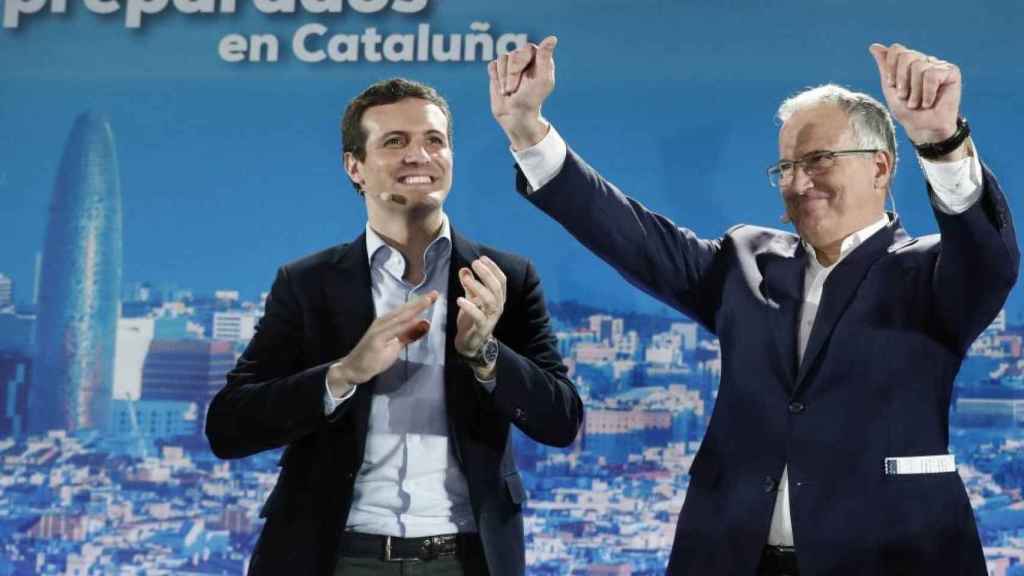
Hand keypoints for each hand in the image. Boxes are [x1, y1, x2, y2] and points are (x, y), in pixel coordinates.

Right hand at [328, 291, 437, 392]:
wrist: (354, 368)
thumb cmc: (374, 357)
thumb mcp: (396, 346)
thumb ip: (409, 335)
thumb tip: (425, 323)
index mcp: (389, 322)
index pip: (407, 311)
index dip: (420, 303)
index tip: (434, 295)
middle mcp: (383, 321)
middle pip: (405, 310)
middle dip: (420, 302)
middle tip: (435, 293)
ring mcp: (379, 329)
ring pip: (400, 316)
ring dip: (414, 308)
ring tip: (428, 300)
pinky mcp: (376, 338)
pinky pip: (393, 330)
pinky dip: (405, 324)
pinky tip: (414, 319)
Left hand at [454, 256, 505, 365]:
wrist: (471, 343)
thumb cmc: (472, 319)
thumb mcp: (471, 299)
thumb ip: (469, 285)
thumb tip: (464, 269)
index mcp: (498, 298)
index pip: (501, 280)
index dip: (493, 268)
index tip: (481, 258)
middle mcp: (498, 307)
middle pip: (496, 288)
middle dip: (486, 274)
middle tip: (474, 263)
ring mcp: (491, 318)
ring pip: (490, 300)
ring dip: (478, 287)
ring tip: (466, 278)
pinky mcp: (482, 328)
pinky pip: (478, 316)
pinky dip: (469, 307)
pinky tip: (460, 299)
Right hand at [488, 35, 557, 150]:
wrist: (515, 116)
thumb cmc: (532, 101)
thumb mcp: (542, 81)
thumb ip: (545, 58)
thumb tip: (552, 38)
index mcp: (539, 59)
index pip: (528, 48)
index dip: (522, 63)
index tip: (524, 79)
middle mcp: (525, 58)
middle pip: (512, 55)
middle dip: (512, 75)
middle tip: (514, 90)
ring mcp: (510, 64)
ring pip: (501, 59)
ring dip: (504, 79)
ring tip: (509, 92)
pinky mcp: (497, 70)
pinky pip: (492, 65)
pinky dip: (496, 78)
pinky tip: (501, 88)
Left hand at [868, 43, 961, 148]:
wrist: (923, 128)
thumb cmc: (907, 111)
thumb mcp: (890, 88)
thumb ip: (884, 66)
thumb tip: (874, 46)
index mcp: (909, 63)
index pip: (896, 50)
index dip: (891, 69)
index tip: (892, 85)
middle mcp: (925, 61)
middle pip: (906, 56)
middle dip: (901, 80)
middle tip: (905, 96)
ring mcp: (939, 65)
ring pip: (919, 67)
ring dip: (914, 91)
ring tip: (917, 103)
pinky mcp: (952, 72)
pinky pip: (932, 74)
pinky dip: (927, 93)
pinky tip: (929, 102)